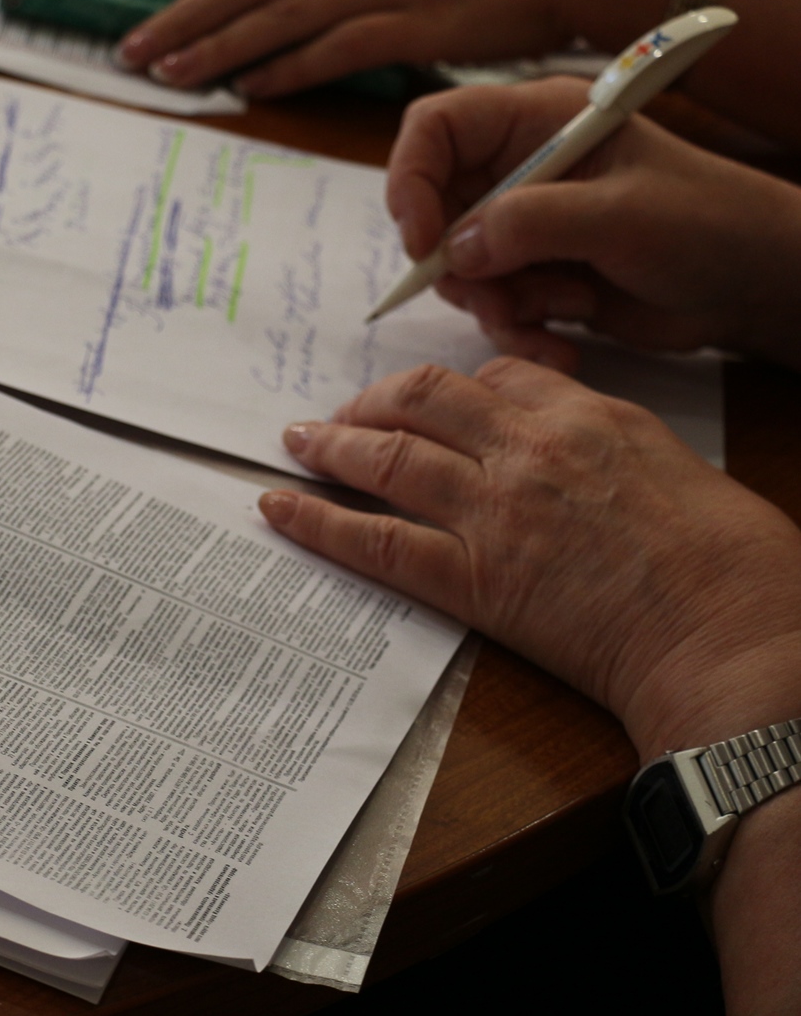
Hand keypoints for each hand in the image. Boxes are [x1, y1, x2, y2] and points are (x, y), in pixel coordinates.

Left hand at [116, 0, 585, 95]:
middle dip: (186, 22)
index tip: (147, 27)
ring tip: (171, 75)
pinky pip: (341, 49)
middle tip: (134, 55)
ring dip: (223, 48)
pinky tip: (252, 88)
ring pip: (284, 17)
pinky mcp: (417, 23)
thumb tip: (279, 2)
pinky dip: (292, 67)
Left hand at [257, 358, 800, 759]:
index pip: (498, 377)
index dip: (449, 389)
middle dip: (375, 399)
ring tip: (295, 442)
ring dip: (331, 444)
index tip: (426, 401)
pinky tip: (278, 508)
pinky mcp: (474, 578)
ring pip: (388, 456)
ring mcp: (496, 510)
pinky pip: (377, 540)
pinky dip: (318, 520)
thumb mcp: (682, 474)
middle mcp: (532, 449)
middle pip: (427, 398)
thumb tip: (584, 466)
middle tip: (343, 412)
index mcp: (592, 416)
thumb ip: (615, 456)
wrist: (735, 638)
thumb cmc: (737, 569)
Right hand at [388, 78, 800, 370]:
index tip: (423, 242)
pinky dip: (518, 331)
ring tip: (564, 308)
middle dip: (462, 266)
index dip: (412, 181)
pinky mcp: (535, 276)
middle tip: (500, 295)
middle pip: (436, 210)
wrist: (751, 287)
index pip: (435, 130)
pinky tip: (564, 341)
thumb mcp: (619, 215)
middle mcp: (520, 169)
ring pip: (460, 270)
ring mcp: (525, 226)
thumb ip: (530, 223)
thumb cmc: (706, 224)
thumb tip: (454, 249)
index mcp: (536, 124)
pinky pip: (491, 307)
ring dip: (501, 303)